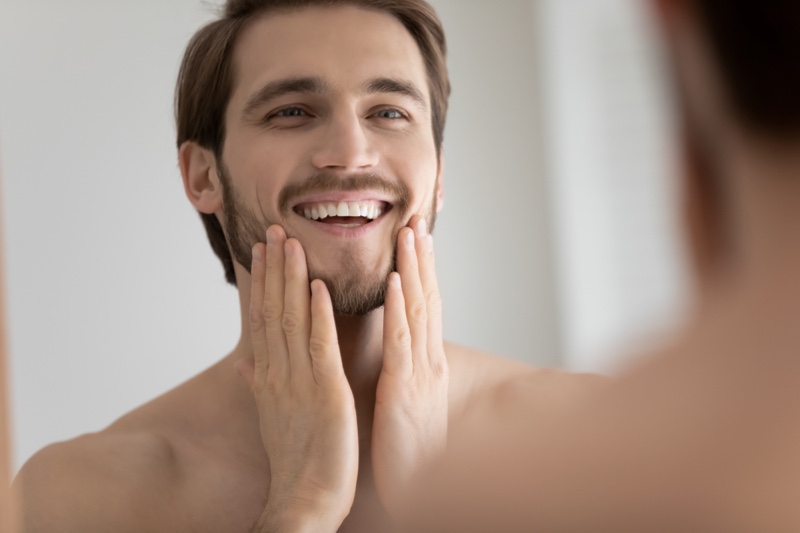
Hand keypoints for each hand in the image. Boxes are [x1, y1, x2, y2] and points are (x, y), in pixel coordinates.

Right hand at [236, 225, 358, 531]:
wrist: (304, 499)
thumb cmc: (294, 460)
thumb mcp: (272, 417)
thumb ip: (260, 386)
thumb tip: (245, 365)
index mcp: (269, 377)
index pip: (263, 320)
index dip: (262, 283)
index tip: (261, 250)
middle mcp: (278, 374)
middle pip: (273, 311)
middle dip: (273, 270)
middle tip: (273, 230)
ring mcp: (300, 382)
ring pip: (292, 320)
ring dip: (291, 280)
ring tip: (291, 243)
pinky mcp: (325, 393)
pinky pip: (319, 348)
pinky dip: (318, 316)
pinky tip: (318, 287)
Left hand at [372, 217, 449, 515]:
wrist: (417, 491)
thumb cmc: (406, 450)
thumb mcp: (404, 402)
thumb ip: (399, 371)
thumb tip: (393, 350)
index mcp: (424, 364)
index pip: (424, 307)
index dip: (420, 271)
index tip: (414, 238)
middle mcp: (429, 361)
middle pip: (427, 299)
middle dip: (421, 258)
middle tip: (416, 218)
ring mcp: (421, 374)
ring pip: (419, 311)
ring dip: (414, 269)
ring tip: (409, 232)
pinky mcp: (406, 390)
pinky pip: (403, 343)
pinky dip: (401, 309)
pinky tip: (396, 281)